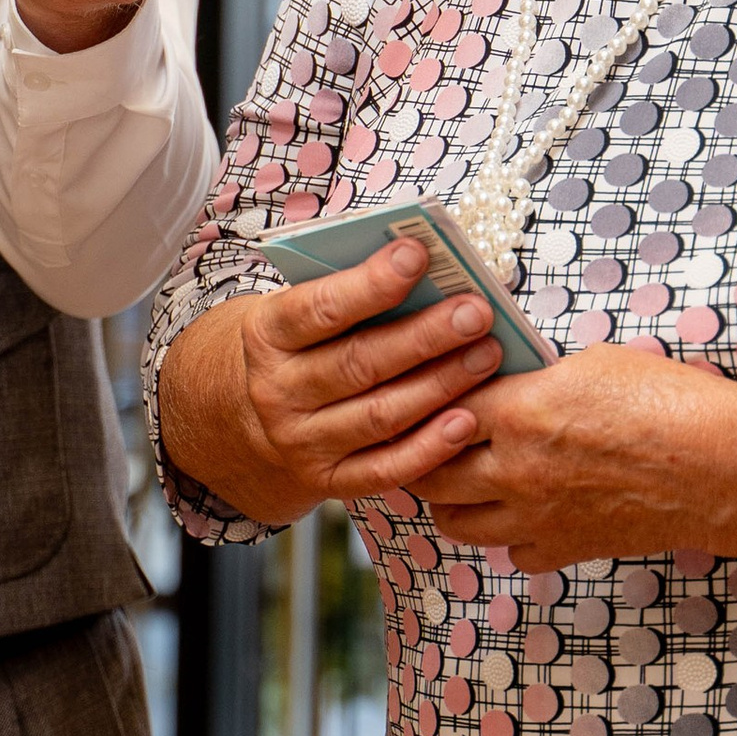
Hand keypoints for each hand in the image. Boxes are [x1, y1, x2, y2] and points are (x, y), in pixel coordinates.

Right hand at [155, 236, 503, 524]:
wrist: (249, 420)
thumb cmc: (302, 347)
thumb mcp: (301, 311)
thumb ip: (350, 292)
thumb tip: (427, 271)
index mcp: (267, 335)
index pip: (319, 308)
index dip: (370, 283)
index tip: (418, 254)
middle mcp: (279, 392)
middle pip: (359, 363)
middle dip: (424, 336)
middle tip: (476, 312)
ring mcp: (301, 442)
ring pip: (380, 416)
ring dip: (440, 385)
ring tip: (487, 355)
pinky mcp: (329, 481)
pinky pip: (385, 469)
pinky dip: (429, 448)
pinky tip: (466, 421)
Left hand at [410, 342, 736, 570]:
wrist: (722, 468)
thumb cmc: (671, 404)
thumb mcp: (595, 364)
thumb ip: (537, 378)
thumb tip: (506, 380)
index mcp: (519, 413)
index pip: (440, 407)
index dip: (434, 398)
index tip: (434, 393)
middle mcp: (515, 471)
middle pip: (430, 473)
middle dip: (424, 454)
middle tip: (432, 440)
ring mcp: (535, 517)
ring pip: (454, 522)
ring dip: (451, 499)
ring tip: (464, 478)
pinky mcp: (563, 549)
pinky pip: (510, 552)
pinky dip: (508, 536)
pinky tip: (522, 512)